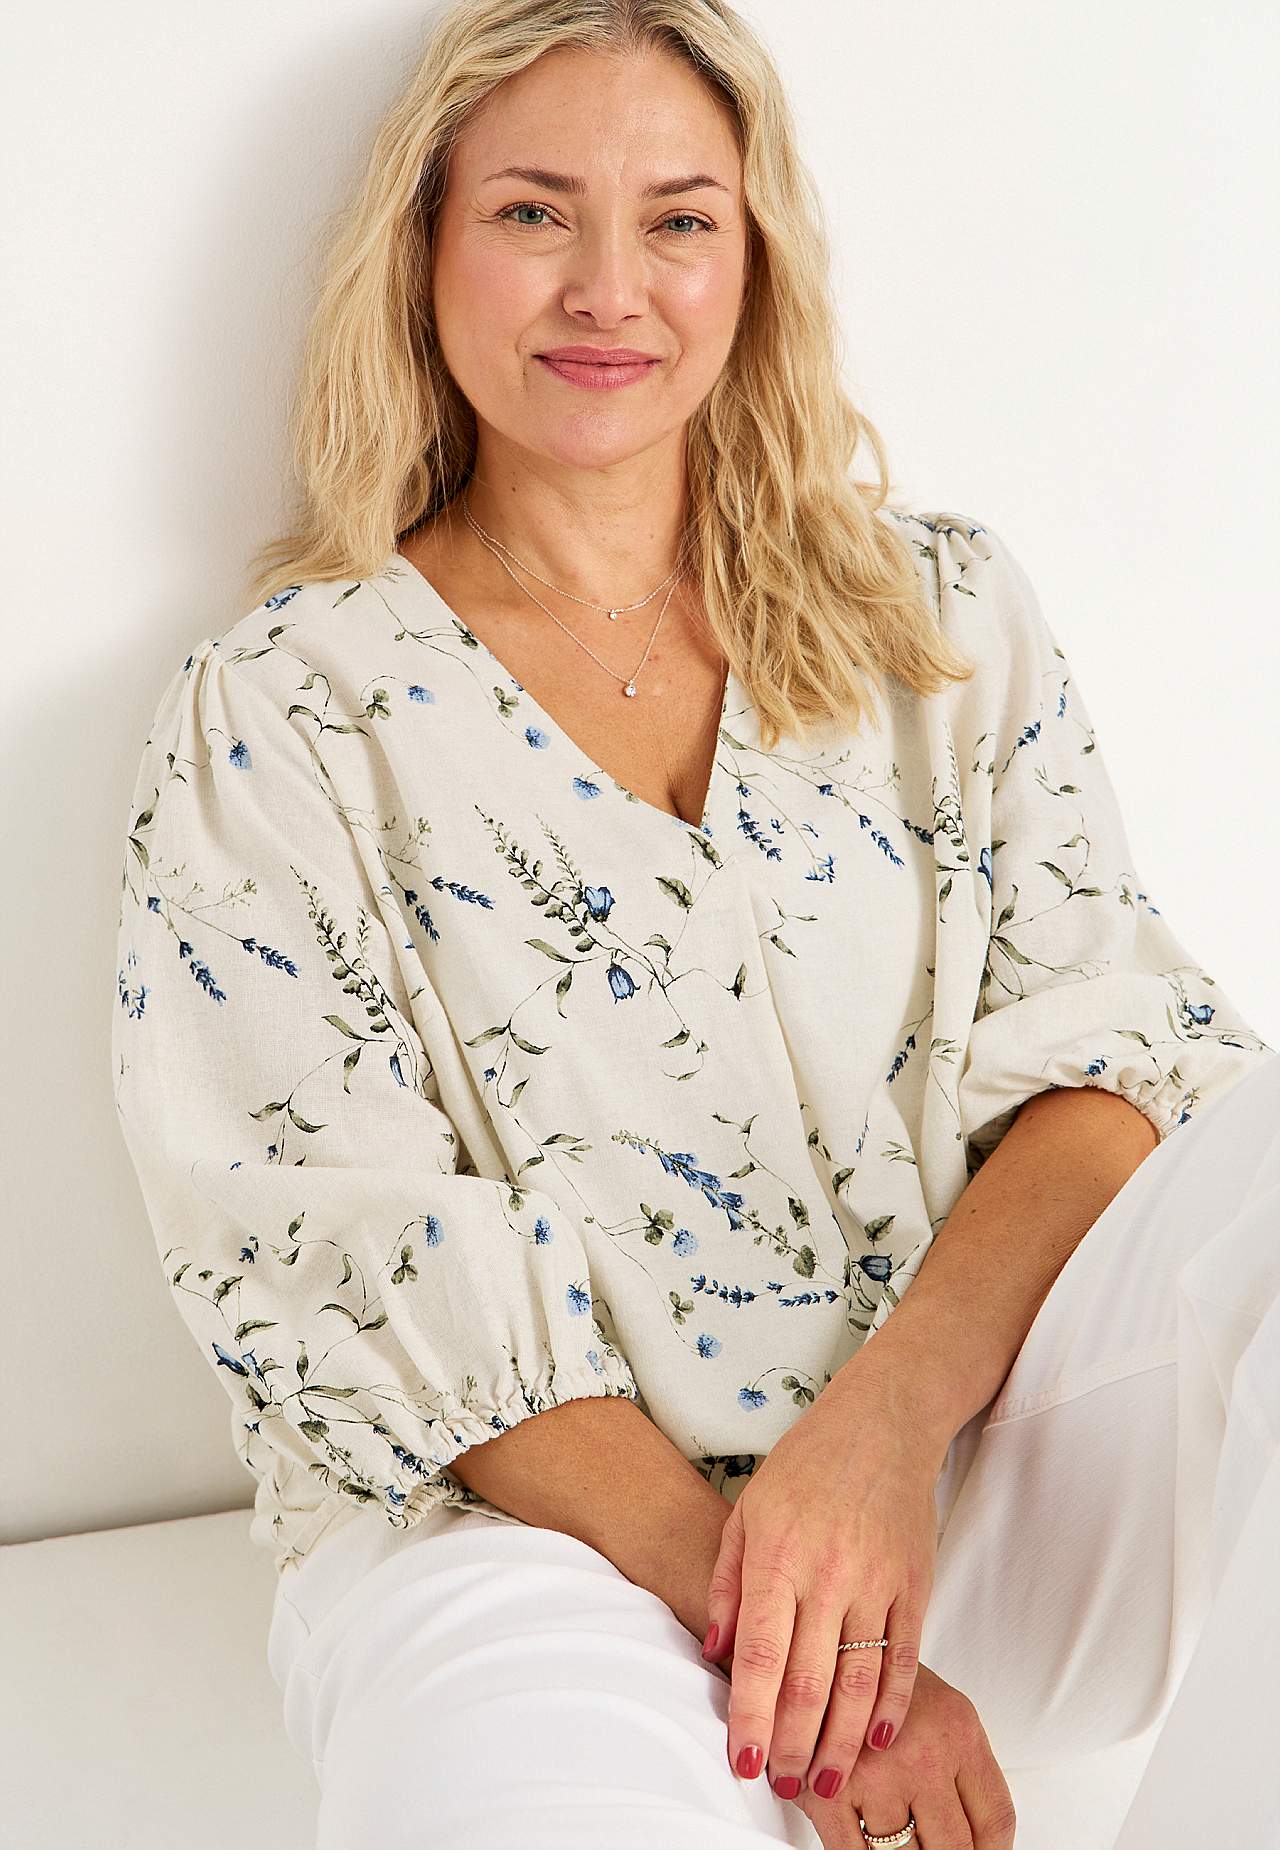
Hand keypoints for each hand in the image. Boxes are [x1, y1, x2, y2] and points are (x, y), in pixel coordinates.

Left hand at [701, 1364, 944, 1799]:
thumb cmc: (807, 1464)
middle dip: (793, 1745)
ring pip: (859, 1683)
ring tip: (823, 1781)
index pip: (761, 1656)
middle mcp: (828, 1573)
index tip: (743, 1762)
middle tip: (782, 1785)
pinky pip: (905, 1659)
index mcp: (778, 1555)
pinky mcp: (915, 1585)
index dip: (752, 1717)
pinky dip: (893, 1706)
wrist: (882, 1422)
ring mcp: (877, 1581)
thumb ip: (728, 1582)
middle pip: (809, 1682)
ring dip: (840, 1743)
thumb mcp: (748, 1511)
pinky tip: (877, 1739)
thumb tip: (716, 1651)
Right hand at [790, 1663, 1016, 1848]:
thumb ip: (965, 1771)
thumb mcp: (942, 1713)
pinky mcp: (828, 1791)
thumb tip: (982, 1841)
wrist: (823, 1651)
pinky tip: (863, 1841)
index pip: (994, 1820)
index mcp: (958, 1732)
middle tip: (933, 1846)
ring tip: (895, 1837)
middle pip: (955, 1847)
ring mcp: (875, 1775)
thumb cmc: (884, 1684)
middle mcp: (921, 1755)